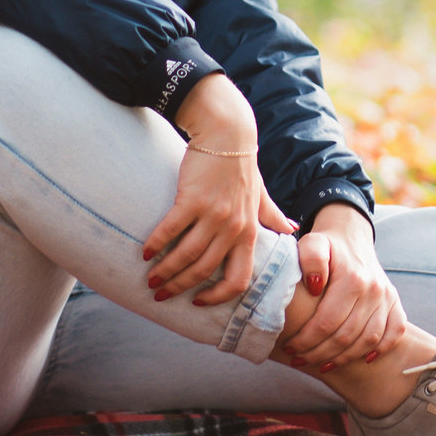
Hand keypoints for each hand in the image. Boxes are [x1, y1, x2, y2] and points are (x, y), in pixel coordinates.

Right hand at [146, 74, 295, 306]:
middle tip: (160, 294)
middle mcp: (233, 228)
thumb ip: (271, 214)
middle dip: (180, 287)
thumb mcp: (261, 194)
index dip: (218, 296)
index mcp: (249, 232)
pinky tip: (144, 253)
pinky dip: (156, 244)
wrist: (228, 134)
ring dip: (165, 271)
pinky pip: (171, 230)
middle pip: (204, 271)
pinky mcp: (192, 199)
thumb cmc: (242, 166)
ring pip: (186, 255)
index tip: (198, 302)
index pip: (239, 278)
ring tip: (150, 278)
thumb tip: (290, 229)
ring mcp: (214, 214)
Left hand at [276, 203, 404, 373]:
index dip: (306, 340)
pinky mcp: (395, 302)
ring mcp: (386, 297)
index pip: (327, 322)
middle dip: (319, 353)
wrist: (351, 236)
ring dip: (344, 358)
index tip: (290, 348)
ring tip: (322, 363)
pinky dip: (382, 348)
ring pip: (368, 340)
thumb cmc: (327, 245)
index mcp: (353, 278)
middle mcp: (374, 290)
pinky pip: (395, 332)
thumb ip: (310, 259)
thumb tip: (315, 286)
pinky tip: (365, 359)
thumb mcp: (312, 243)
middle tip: (300, 359)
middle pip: (346, 336)